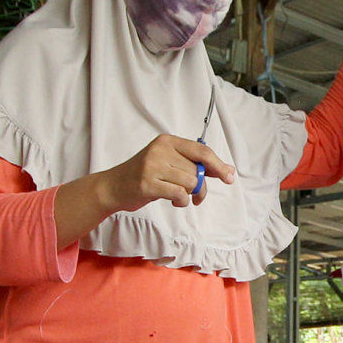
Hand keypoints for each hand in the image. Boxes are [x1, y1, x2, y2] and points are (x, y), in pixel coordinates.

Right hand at [98, 134, 235, 210]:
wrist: (113, 187)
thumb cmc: (144, 176)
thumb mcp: (167, 163)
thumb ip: (193, 164)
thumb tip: (227, 170)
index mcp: (167, 141)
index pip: (201, 151)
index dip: (218, 165)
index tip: (229, 176)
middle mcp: (160, 150)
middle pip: (197, 170)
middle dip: (201, 187)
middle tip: (197, 196)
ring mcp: (152, 166)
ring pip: (190, 182)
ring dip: (190, 195)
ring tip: (181, 198)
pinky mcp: (147, 183)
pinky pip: (179, 194)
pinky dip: (182, 201)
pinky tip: (175, 201)